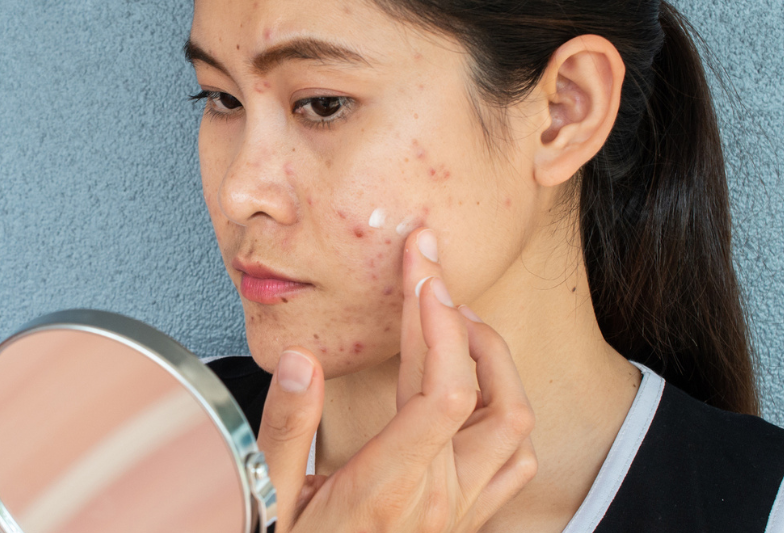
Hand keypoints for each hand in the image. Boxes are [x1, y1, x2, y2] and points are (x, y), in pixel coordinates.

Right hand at [256, 228, 536, 532]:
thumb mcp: (268, 498)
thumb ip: (286, 430)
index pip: (442, 389)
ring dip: (496, 366)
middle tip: (432, 276)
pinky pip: (512, 462)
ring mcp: (459, 513)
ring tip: (459, 324)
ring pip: (515, 426)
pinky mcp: (464, 521)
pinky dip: (504, 413)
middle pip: (486, 394)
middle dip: (462, 321)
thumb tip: (302, 362)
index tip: (421, 275)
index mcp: (388, 486)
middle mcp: (438, 499)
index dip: (438, 323)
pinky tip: (474, 390)